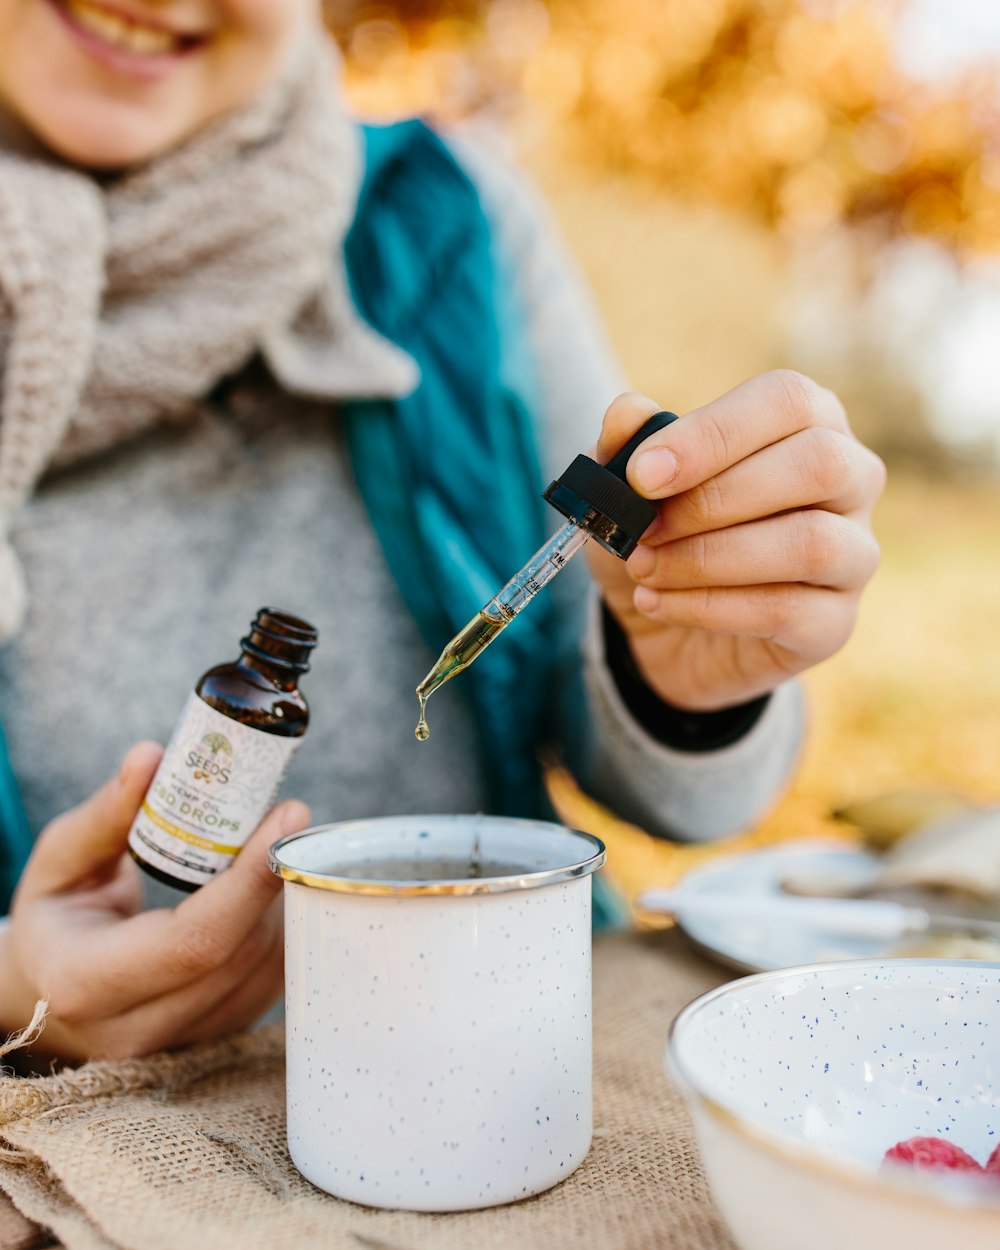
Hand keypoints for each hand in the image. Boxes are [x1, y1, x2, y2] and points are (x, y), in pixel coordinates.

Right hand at [0, 742, 309, 1062]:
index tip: (288, 816)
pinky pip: (271, 986)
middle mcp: (134, 1029)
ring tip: (273, 850)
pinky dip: (281, 931)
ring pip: (266, 972)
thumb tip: (151, 756)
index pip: (194, 939)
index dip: (249, 880)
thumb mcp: (61, 860)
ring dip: (283, 905)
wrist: (47, 990)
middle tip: (291, 818)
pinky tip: (267, 891)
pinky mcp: (213, 1041)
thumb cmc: (56, 916)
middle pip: (240, 953)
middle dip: (275, 881)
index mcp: (85, 983)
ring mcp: (179, 1046)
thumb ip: (106, 814)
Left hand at [586, 373, 884, 710]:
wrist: (664, 629)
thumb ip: (628, 444)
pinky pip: (787, 611)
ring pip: (811, 543)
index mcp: (807, 423)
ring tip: (644, 568)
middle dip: (714, 499)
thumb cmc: (663, 535)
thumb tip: (627, 414)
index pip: (785, 401)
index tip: (641, 473)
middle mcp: (850, 480)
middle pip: (818, 465)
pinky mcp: (835, 623)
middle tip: (644, 529)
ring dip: (708, 558)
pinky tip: (656, 603)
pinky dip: (707, 607)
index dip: (712, 433)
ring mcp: (854, 554)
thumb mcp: (630, 488)